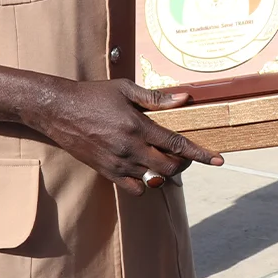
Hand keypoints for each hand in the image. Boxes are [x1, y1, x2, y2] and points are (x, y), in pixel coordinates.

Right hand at [25, 78, 221, 195]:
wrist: (59, 110)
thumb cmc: (94, 95)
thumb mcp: (125, 89)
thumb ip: (156, 98)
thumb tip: (184, 99)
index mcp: (137, 126)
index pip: (177, 144)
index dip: (201, 154)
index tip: (218, 160)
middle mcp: (130, 148)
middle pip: (170, 167)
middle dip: (184, 163)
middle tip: (185, 154)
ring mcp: (118, 163)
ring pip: (154, 179)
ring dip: (165, 172)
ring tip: (163, 159)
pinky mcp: (106, 172)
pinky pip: (135, 188)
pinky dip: (145, 183)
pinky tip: (144, 169)